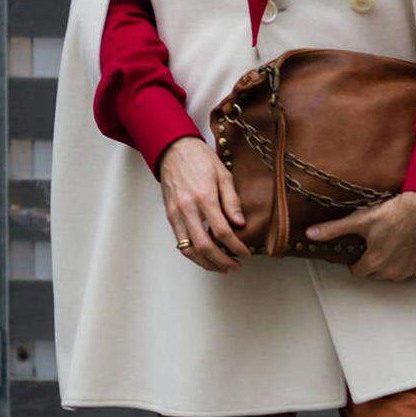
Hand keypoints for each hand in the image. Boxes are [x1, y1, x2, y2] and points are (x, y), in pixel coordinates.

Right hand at [158, 135, 251, 273]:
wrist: (173, 149)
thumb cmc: (199, 159)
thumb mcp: (223, 174)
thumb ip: (232, 201)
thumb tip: (240, 224)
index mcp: (204, 197)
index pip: (222, 231)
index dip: (236, 247)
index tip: (245, 253)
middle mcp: (188, 208)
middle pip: (205, 246)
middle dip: (222, 261)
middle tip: (235, 266)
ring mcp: (176, 214)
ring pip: (189, 250)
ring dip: (206, 263)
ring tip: (221, 267)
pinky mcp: (170, 216)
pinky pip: (180, 242)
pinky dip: (193, 254)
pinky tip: (205, 256)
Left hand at [307, 190, 415, 281]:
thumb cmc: (392, 211)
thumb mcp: (359, 219)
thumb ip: (334, 229)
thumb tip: (311, 234)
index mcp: (374, 262)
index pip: (358, 272)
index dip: (357, 262)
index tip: (361, 250)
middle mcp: (392, 271)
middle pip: (377, 273)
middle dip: (375, 262)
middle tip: (378, 243)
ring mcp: (410, 269)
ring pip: (395, 273)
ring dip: (393, 263)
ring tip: (394, 243)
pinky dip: (413, 261)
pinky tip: (411, 247)